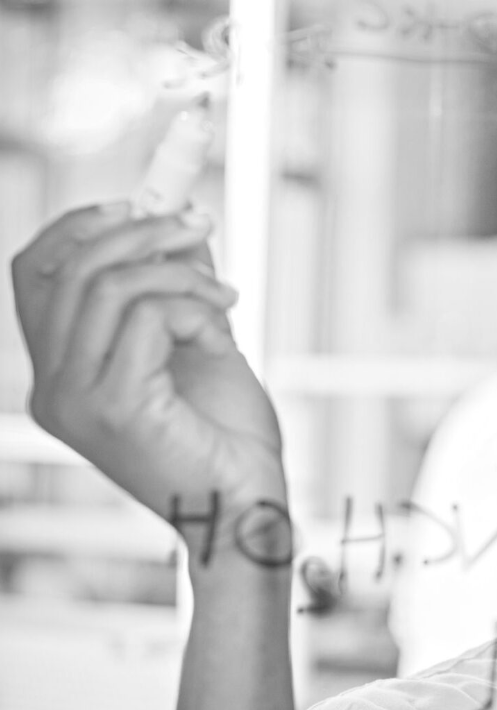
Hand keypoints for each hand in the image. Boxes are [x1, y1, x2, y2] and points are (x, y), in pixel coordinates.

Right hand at [12, 202, 288, 565]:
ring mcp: (75, 400)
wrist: (250, 507)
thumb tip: (178, 221)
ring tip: (228, 296)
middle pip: (70, 269)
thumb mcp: (199, 344)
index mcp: (60, 375)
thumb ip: (177, 290)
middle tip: (200, 225)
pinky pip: (150, 316)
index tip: (137, 202)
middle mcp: (52, 389)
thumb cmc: (228, 438)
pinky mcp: (115, 406)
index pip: (34, 274)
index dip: (78, 226)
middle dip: (141, 231)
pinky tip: (224, 341)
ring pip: (110, 286)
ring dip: (181, 272)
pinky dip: (196, 310)